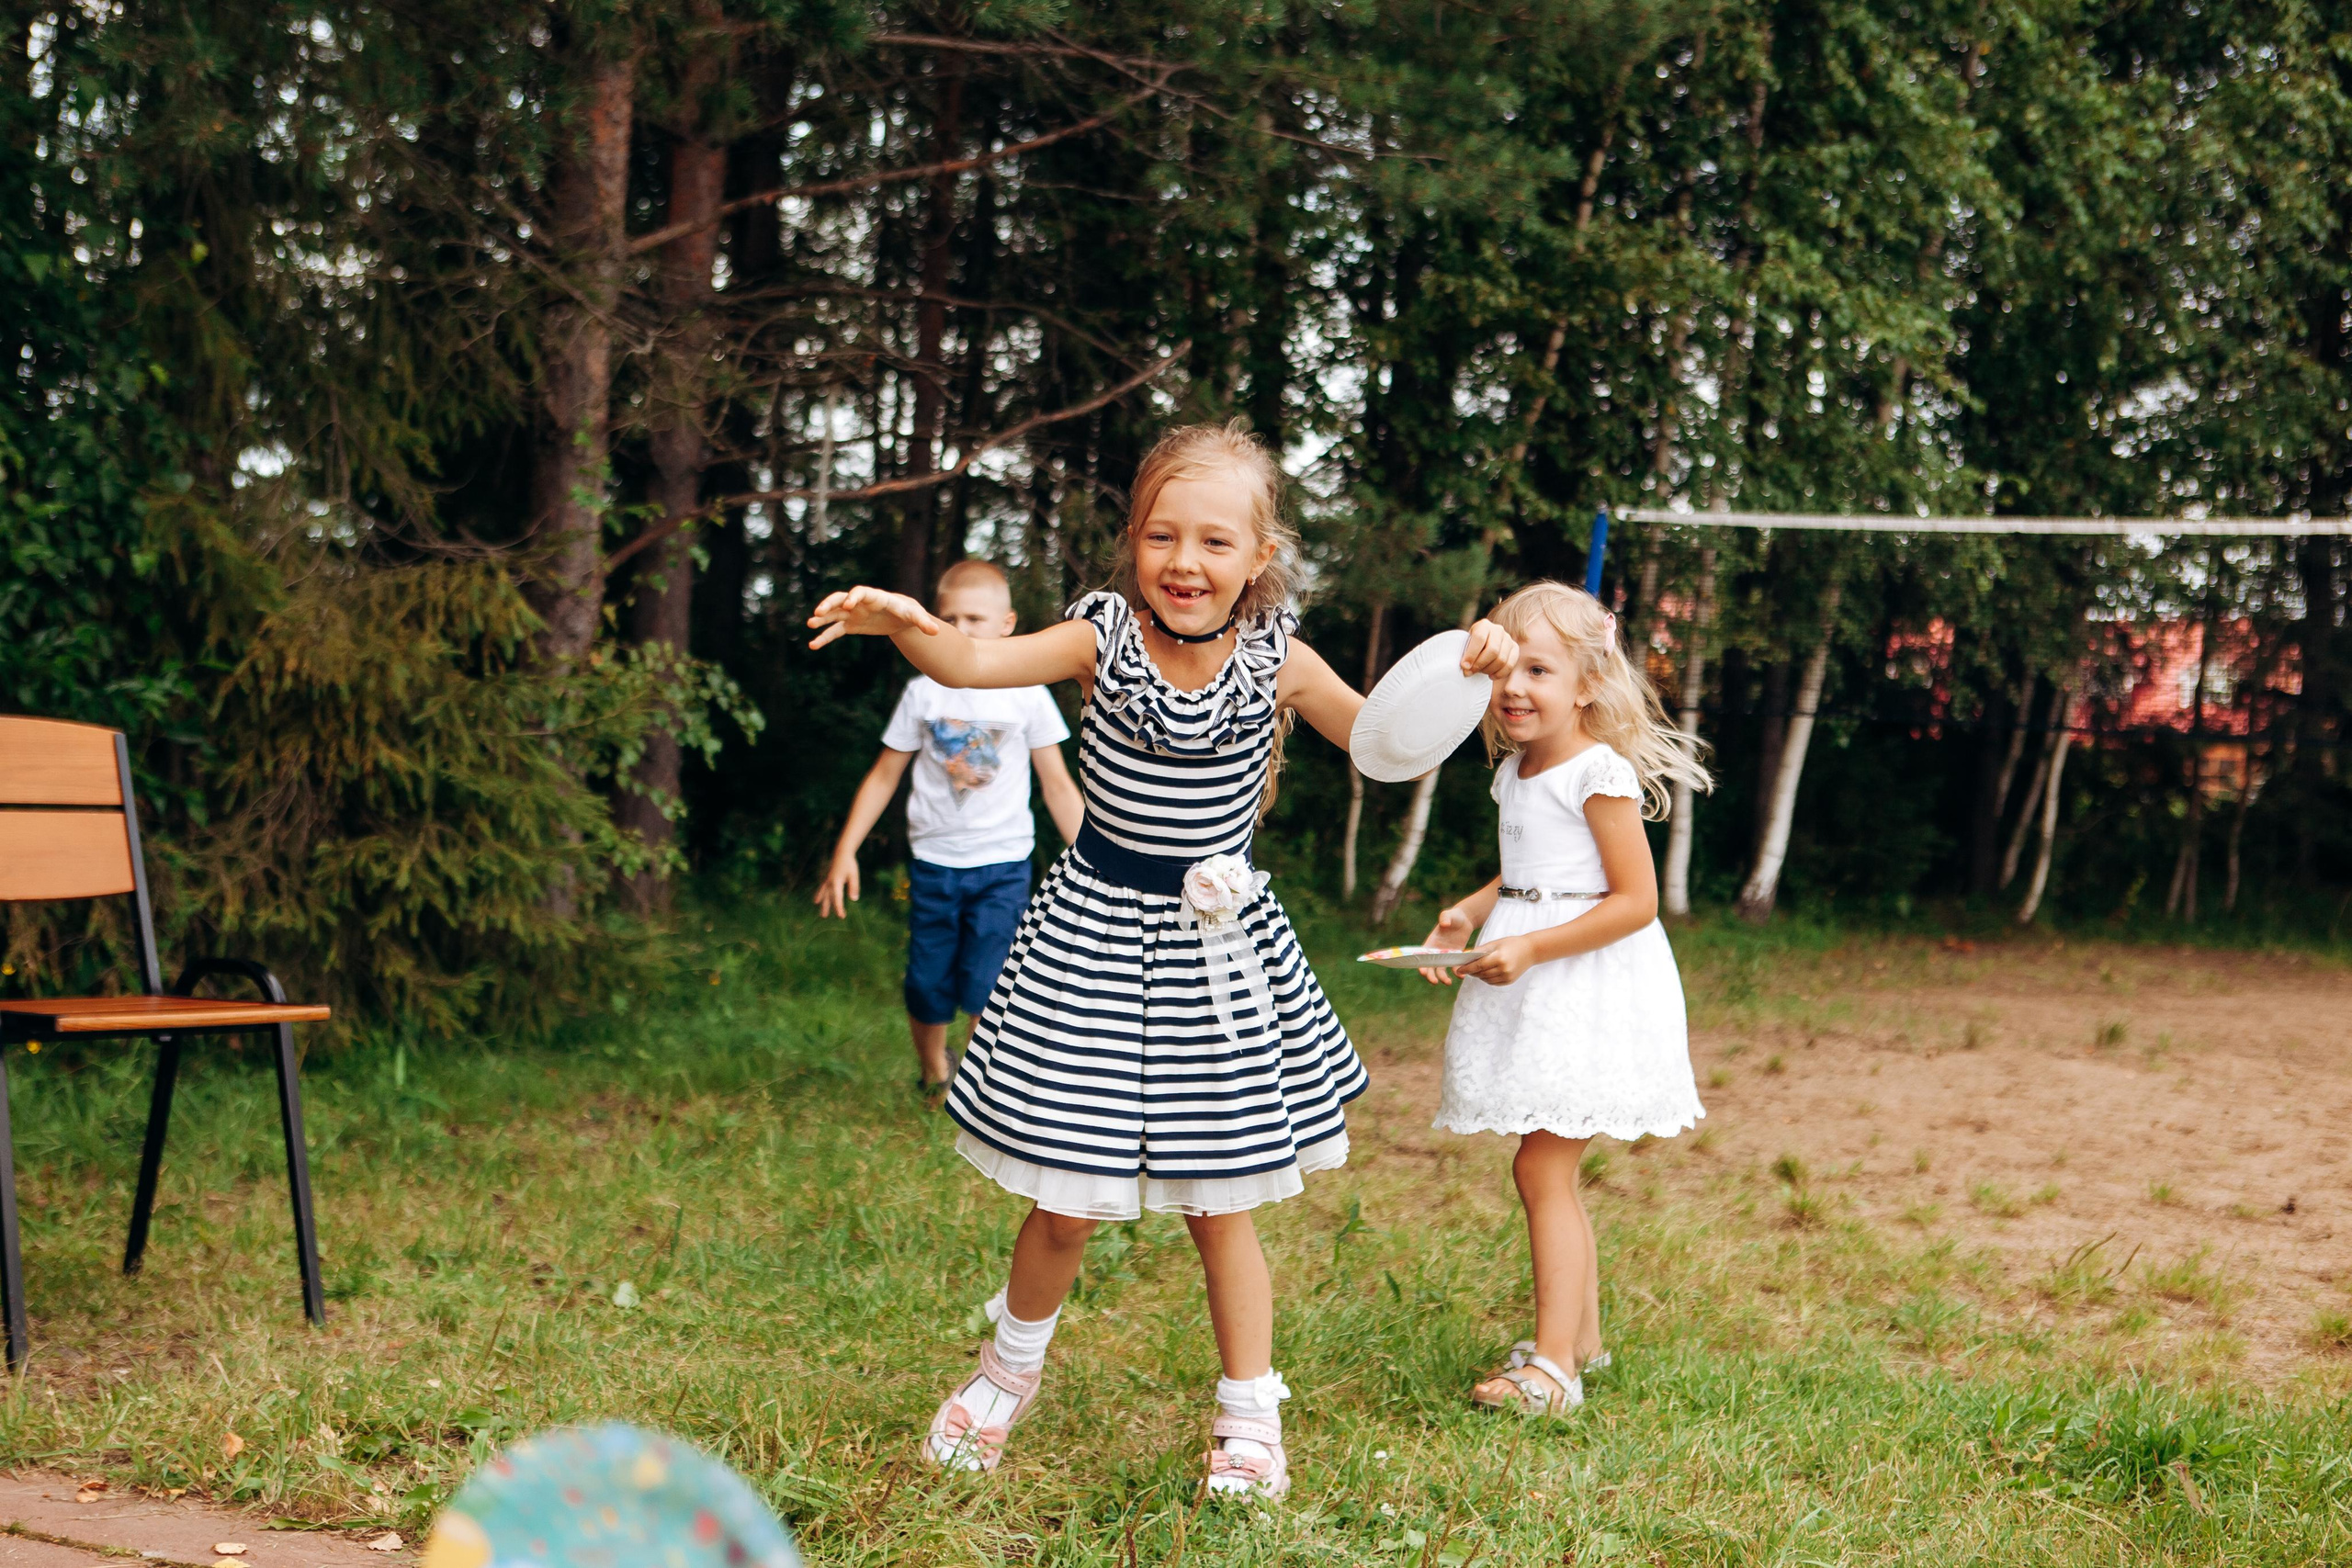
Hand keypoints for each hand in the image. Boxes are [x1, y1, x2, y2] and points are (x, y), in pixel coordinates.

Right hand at [808, 585, 943, 648]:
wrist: (901, 616)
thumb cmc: (908, 612)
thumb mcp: (915, 616)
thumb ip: (923, 622)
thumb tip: (936, 631)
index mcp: (875, 597)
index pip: (861, 592)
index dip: (854, 597)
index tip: (848, 604)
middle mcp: (860, 603)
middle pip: (841, 599)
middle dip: (829, 604)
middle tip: (818, 612)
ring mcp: (853, 613)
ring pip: (834, 613)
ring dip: (822, 618)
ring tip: (809, 624)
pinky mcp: (851, 625)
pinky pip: (834, 630)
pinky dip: (824, 637)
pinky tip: (813, 645)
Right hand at [814, 853, 858, 917]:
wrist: (842, 852)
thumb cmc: (849, 864)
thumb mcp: (854, 875)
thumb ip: (854, 887)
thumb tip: (854, 899)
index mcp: (836, 882)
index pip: (837, 898)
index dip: (839, 907)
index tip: (841, 916)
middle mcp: (830, 882)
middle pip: (828, 898)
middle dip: (828, 908)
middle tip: (826, 917)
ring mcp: (827, 880)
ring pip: (824, 895)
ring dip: (823, 904)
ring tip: (822, 914)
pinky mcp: (827, 878)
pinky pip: (822, 889)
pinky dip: (820, 895)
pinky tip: (817, 900)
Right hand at [1418, 905, 1476, 985]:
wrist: (1465, 920)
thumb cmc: (1454, 916)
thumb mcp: (1448, 915)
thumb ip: (1445, 918)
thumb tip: (1444, 924)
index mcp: (1430, 943)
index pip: (1422, 956)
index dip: (1420, 964)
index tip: (1423, 971)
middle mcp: (1436, 952)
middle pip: (1430, 967)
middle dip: (1430, 975)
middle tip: (1434, 981)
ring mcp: (1445, 956)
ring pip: (1441, 970)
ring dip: (1443, 978)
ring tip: (1448, 982)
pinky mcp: (1455, 957)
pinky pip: (1454, 967)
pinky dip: (1457, 973)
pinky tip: (1462, 975)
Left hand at [1455, 934, 1535, 986]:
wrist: (1530, 951)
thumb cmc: (1511, 944)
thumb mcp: (1495, 943)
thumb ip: (1480, 951)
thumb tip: (1465, 957)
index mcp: (1499, 958)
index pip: (1478, 965)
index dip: (1467, 968)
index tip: (1458, 970)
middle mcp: (1504, 969)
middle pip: (1481, 973)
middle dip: (1471, 972)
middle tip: (1464, 969)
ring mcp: (1507, 977)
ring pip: (1486, 979)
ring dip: (1478, 975)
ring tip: (1475, 969)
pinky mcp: (1509, 981)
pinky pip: (1492, 982)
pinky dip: (1486, 978)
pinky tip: (1485, 972)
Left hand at [1460, 619, 1518, 678]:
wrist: (1483, 644)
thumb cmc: (1471, 645)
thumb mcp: (1465, 644)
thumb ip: (1464, 653)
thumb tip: (1465, 668)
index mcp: (1484, 625)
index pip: (1479, 638)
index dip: (1471, 654)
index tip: (1464, 666)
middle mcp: (1498, 630)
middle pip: (1493, 650)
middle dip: (1480, 664)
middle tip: (1470, 672)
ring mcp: (1508, 639)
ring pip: (1501, 659)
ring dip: (1488, 669)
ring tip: (1480, 671)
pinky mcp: (1515, 648)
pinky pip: (1510, 665)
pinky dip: (1500, 674)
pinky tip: (1491, 676)